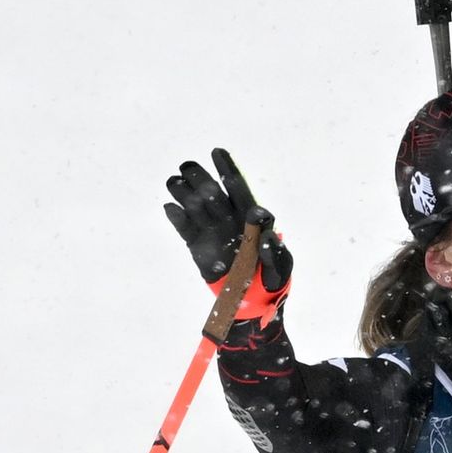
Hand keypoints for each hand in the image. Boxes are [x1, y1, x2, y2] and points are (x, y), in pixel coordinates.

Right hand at [163, 149, 292, 319]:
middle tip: (187, 166)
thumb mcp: (281, 268)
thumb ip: (275, 252)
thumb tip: (266, 234)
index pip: (238, 187)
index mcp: (251, 218)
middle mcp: (229, 218)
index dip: (227, 168)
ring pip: (195, 205)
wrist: (252, 301)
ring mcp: (212, 230)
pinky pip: (185, 228)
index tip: (216, 151)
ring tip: (174, 182)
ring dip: (184, 191)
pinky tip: (170, 207)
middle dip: (200, 177)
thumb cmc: (273, 280)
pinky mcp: (197, 246)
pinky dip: (177, 217)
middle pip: (212, 192)